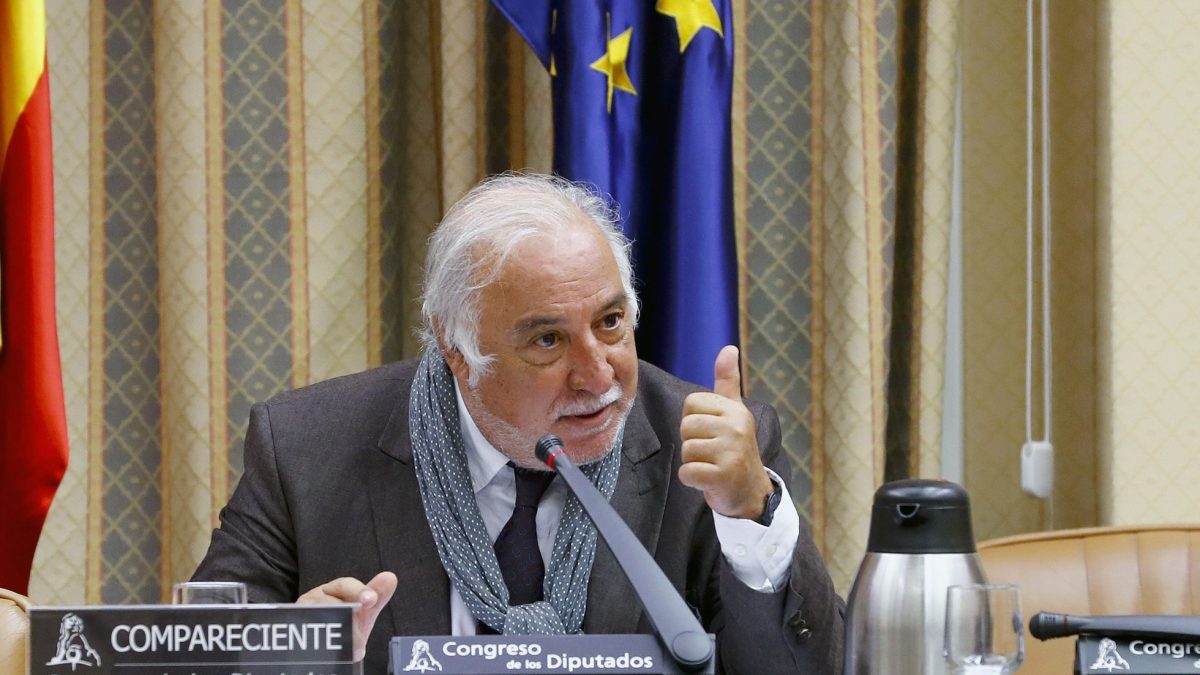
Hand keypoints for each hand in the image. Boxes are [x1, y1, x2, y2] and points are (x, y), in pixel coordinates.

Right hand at [297, 572, 397, 661]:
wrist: (321, 651)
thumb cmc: (344, 627)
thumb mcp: (362, 614)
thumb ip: (377, 597)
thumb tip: (390, 578)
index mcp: (332, 590)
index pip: (344, 585)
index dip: (359, 591)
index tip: (371, 600)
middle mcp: (313, 599)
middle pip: (329, 601)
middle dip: (348, 617)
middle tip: (360, 634)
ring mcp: (299, 614)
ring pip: (316, 615)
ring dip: (335, 632)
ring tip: (351, 647)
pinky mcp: (291, 626)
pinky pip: (302, 629)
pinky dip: (318, 642)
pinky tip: (330, 650)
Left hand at [678, 345, 774, 519]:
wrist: (751, 491)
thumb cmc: (735, 448)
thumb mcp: (734, 412)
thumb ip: (727, 381)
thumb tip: (729, 347)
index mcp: (736, 410)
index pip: (691, 403)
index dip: (694, 419)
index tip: (711, 432)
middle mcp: (736, 427)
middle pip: (686, 426)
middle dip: (692, 442)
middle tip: (711, 452)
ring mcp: (731, 452)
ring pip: (686, 450)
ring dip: (693, 462)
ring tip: (712, 465)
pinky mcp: (723, 476)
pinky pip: (687, 472)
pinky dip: (691, 480)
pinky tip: (708, 480)